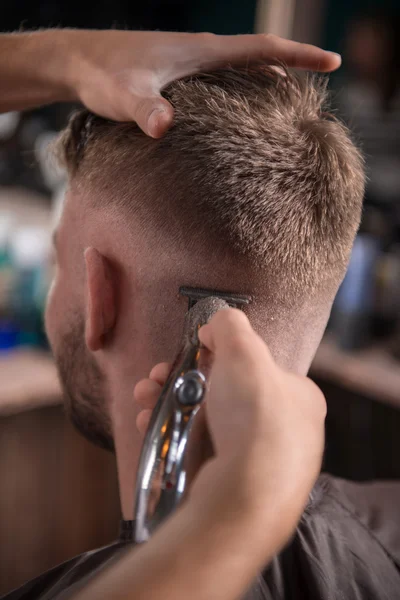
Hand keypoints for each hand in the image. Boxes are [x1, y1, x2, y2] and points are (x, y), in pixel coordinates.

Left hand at [66, 29, 340, 136]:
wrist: (74, 60)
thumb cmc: (100, 75)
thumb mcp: (124, 95)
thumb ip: (143, 109)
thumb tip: (163, 125)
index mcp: (200, 51)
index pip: (262, 49)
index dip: (299, 56)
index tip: (332, 61)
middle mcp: (199, 51)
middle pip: (258, 56)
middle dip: (292, 67)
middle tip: (319, 85)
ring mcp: (188, 60)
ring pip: (240, 66)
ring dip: (267, 77)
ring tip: (289, 99)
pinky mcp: (177, 72)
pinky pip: (222, 76)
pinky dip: (242, 86)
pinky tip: (239, 107)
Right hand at [135, 308, 325, 531]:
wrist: (246, 497)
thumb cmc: (255, 418)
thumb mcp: (245, 351)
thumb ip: (231, 325)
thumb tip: (218, 322)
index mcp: (299, 398)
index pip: (258, 367)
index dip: (220, 354)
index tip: (193, 350)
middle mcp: (285, 431)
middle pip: (224, 394)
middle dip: (182, 379)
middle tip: (156, 376)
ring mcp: (259, 463)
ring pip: (206, 423)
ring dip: (169, 404)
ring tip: (144, 397)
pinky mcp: (232, 487)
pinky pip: (198, 452)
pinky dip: (172, 435)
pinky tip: (150, 425)